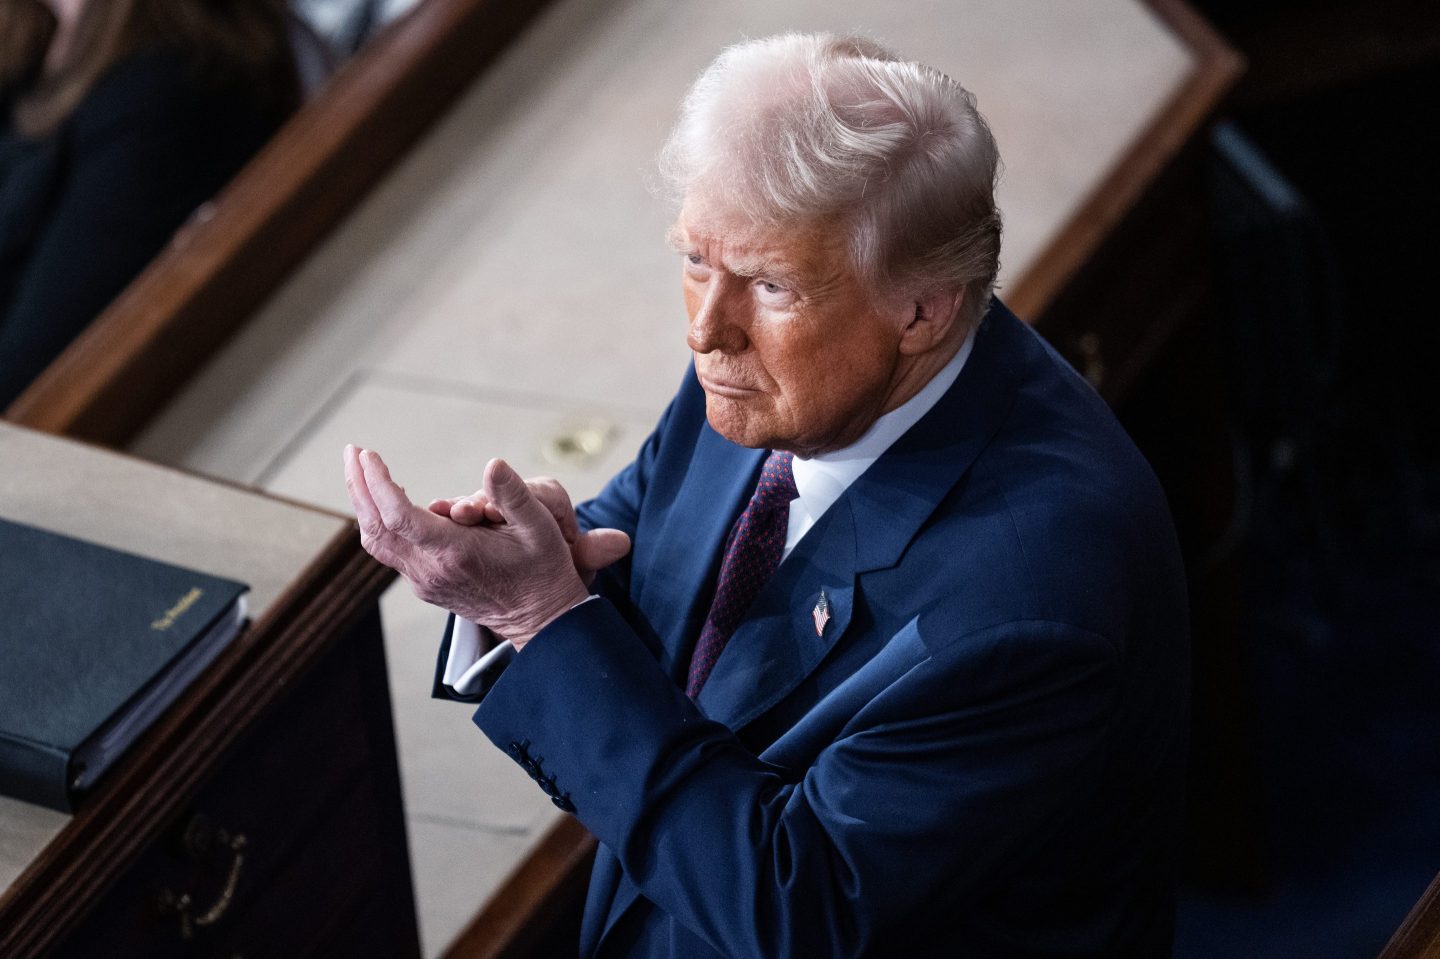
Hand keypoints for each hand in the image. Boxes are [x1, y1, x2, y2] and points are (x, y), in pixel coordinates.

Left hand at [343, 445, 600, 648]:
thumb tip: (494, 464)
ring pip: (377, 542)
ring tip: (360, 470)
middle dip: (359, 486)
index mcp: (455, 553)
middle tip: (353, 452)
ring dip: (364, 505)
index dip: (377, 483)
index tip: (369, 454)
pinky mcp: (426, 585)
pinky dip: (380, 521)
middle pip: (376, 528)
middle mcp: (431, 571)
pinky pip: (391, 551)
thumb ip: (514, 495)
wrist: (541, 619)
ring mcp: (425, 582)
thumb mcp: (541, 527)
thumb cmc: (543, 570)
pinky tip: (387, 498)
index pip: (398, 516)